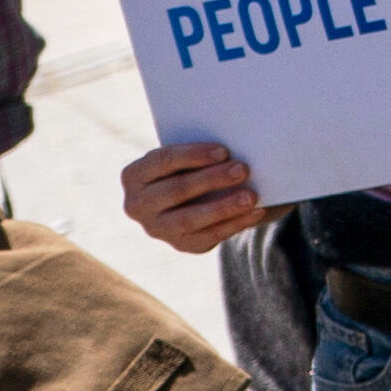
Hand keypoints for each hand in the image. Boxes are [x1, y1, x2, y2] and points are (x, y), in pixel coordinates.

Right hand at [122, 141, 264, 255]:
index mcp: (134, 175)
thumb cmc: (197, 166)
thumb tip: (239, 146)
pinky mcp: (180, 244)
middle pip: (176, 190)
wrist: (200, 197)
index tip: (224, 151)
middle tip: (243, 169)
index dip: (193, 155)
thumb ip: (204, 154)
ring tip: (251, 196)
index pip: (162, 161)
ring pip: (188, 219)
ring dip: (222, 207)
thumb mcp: (193, 157)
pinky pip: (208, 236)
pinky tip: (256, 212)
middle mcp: (137, 204)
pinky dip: (234, 224)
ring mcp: (156, 228)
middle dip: (211, 179)